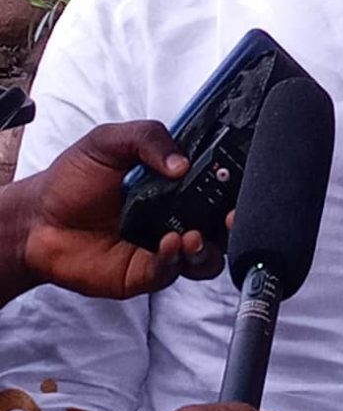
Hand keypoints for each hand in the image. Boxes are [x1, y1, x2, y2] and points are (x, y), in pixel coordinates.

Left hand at [13, 121, 225, 299]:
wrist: (38, 219)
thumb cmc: (74, 178)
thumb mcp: (110, 141)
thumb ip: (147, 138)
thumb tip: (182, 163)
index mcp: (173, 181)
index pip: (214, 183)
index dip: (232, 184)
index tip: (237, 180)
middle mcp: (175, 214)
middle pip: (219, 223)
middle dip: (233, 223)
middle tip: (230, 215)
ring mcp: (163, 245)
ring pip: (205, 256)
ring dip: (208, 248)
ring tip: (193, 236)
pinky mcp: (145, 272)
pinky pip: (171, 272)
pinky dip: (176, 260)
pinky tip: (169, 243)